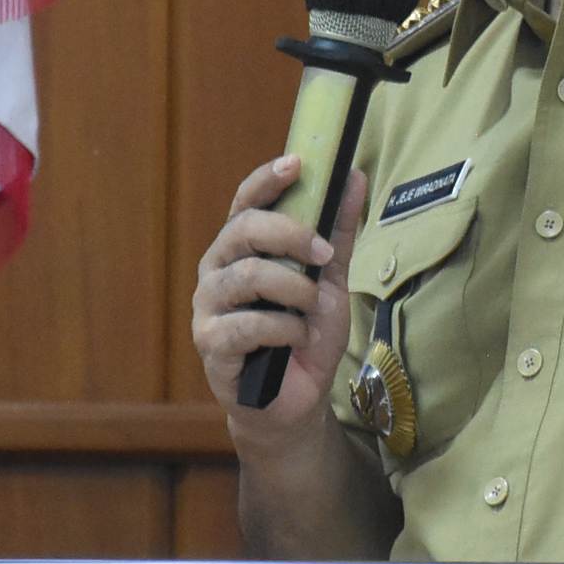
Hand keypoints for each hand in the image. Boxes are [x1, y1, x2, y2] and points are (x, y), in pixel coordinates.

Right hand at [190, 158, 370, 438]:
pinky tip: (298, 339)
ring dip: (294, 290)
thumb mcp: (331, 280)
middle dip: (291, 234)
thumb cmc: (306, 335)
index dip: (267, 180)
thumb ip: (338, 232)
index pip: (246, 202)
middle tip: (324, 254)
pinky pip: (248, 324)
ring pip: (248, 276)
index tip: (299, 163)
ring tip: (313, 309)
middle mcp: (217, 270)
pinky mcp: (211, 345)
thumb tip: (354, 176)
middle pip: (244, 230)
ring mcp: (208, 307)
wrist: (297, 400)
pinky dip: (285, 330)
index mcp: (241, 249)